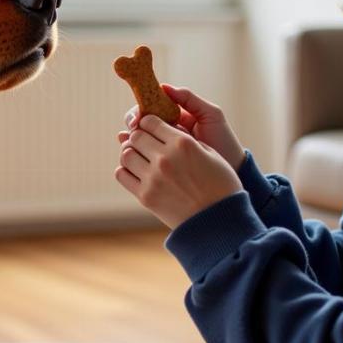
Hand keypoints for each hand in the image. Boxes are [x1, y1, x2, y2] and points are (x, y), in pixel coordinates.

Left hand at [115, 114, 242, 228]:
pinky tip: (137, 172)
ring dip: (131, 153)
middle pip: (135, 136)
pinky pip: (122, 174)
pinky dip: (126, 170)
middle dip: (139, 136)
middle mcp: (165, 158)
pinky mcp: (146, 196)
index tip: (151, 128)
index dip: (149, 122)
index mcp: (182, 143)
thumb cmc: (220, 185)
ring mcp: (153, 178)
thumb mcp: (211, 154)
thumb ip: (185, 137)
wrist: (219, 221)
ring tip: (141, 158)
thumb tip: (165, 128)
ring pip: (126, 154)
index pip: (150, 121)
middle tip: (145, 143)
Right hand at [123, 84, 245, 171]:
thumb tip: (163, 86)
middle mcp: (166, 130)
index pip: (152, 107)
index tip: (139, 116)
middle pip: (141, 121)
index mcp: (176, 115)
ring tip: (128, 141)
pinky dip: (131, 152)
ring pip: (138, 138)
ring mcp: (163, 147)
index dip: (141, 109)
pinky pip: (142, 155)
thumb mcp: (211, 115)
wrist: (232, 170)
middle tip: (133, 128)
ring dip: (130, 137)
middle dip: (133, 123)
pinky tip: (128, 152)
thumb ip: (189, 99)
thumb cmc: (223, 141)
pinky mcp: (161, 163)